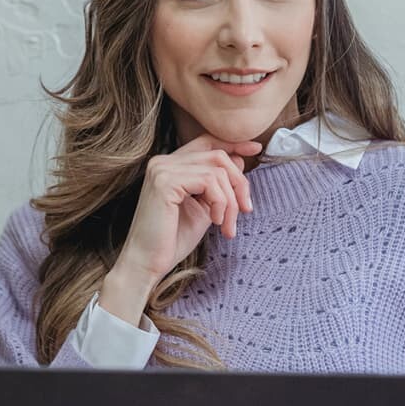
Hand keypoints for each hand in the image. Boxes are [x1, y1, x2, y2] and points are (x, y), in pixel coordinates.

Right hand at [114, 132, 261, 288]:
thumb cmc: (172, 240)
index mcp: (170, 165)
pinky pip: (208, 181)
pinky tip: (215, 222)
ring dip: (231, 201)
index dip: (234, 144)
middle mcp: (163, 162)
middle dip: (239, 183)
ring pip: (217, 170)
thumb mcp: (204, 208)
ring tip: (226, 225)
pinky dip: (220, 203)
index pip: (207, 142)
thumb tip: (239, 161)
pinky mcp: (165, 182)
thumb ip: (218, 186)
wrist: (148, 263)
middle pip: (217, 155)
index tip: (256, 151)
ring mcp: (162, 170)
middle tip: (246, 210)